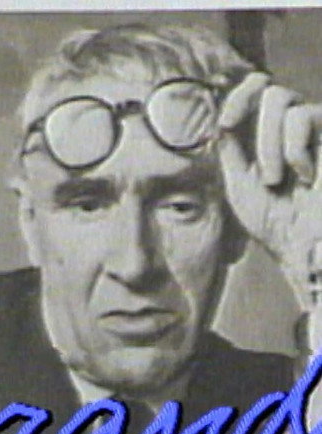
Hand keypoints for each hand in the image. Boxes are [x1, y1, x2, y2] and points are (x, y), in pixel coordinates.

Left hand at [217, 71, 321, 306]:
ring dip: (269, 145)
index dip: (237, 96)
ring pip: (280, 99)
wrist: (303, 245)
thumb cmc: (273, 220)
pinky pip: (302, 117)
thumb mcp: (239, 182)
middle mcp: (289, 125)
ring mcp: (312, 126)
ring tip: (275, 181)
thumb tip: (219, 115)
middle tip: (258, 168)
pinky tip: (306, 178)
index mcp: (263, 134)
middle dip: (254, 126)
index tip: (224, 123)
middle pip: (267, 89)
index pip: (252, 93)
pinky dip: (293, 151)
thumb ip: (230, 148)